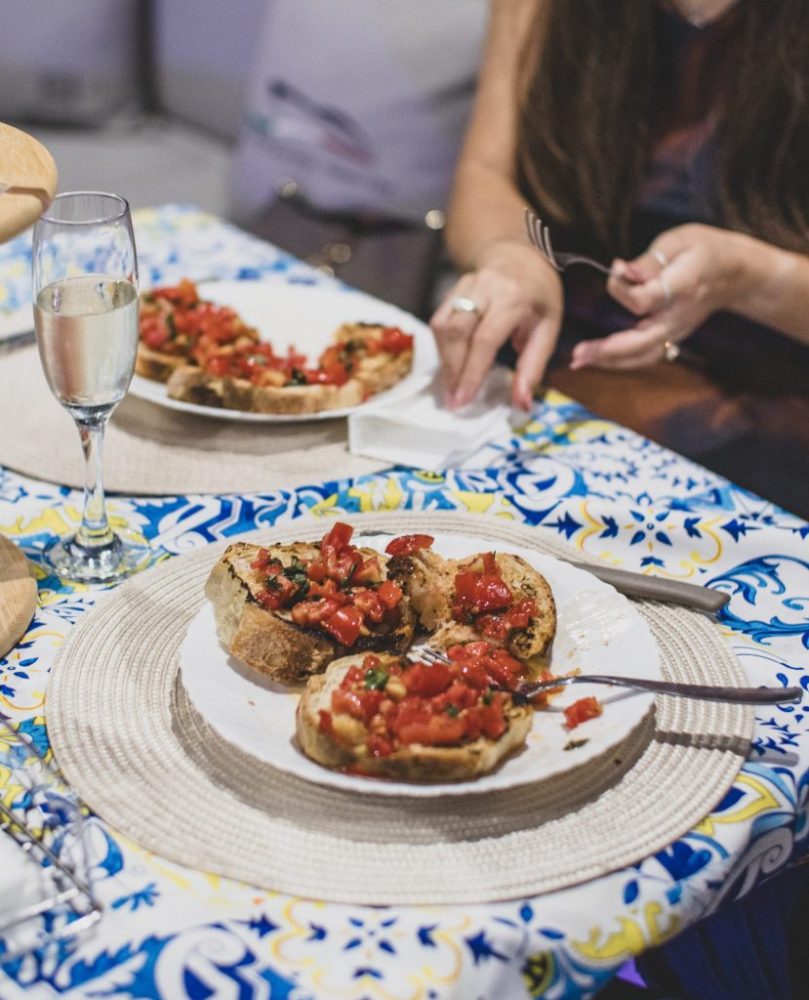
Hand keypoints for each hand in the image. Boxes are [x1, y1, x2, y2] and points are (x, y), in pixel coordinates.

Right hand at [430, 242, 562, 409]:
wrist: (519, 255)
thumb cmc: (538, 296)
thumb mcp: (549, 329)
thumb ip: (533, 367)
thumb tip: (522, 405)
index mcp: (514, 298)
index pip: (485, 338)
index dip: (472, 371)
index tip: (464, 400)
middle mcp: (485, 288)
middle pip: (457, 331)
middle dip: (453, 370)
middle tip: (453, 402)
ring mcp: (464, 285)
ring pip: (442, 325)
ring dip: (444, 361)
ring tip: (451, 388)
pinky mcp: (450, 290)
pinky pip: (438, 321)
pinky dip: (442, 348)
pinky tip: (450, 366)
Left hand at [570, 224, 743, 369]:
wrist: (734, 273)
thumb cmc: (703, 250)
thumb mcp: (679, 241)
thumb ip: (648, 261)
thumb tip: (621, 271)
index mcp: (682, 288)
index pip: (645, 300)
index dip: (623, 288)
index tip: (615, 267)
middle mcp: (678, 315)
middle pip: (641, 341)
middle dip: (608, 350)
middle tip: (577, 354)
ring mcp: (676, 331)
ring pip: (643, 355)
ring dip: (610, 361)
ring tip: (580, 360)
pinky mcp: (672, 337)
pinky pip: (646, 355)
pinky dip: (621, 361)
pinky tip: (597, 359)